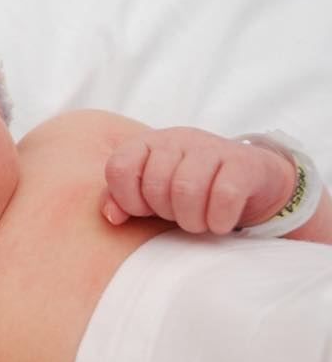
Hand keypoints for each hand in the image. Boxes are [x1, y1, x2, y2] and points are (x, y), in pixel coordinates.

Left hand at [102, 127, 295, 233]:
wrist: (248, 176)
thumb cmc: (189, 186)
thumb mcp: (152, 192)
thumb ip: (122, 199)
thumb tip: (112, 217)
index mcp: (148, 143)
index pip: (118, 168)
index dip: (127, 199)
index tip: (145, 210)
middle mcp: (177, 139)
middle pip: (155, 185)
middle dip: (165, 213)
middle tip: (178, 217)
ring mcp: (211, 147)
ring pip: (187, 190)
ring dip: (192, 220)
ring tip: (198, 222)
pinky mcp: (243, 163)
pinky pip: (224, 196)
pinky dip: (219, 220)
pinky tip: (219, 222)